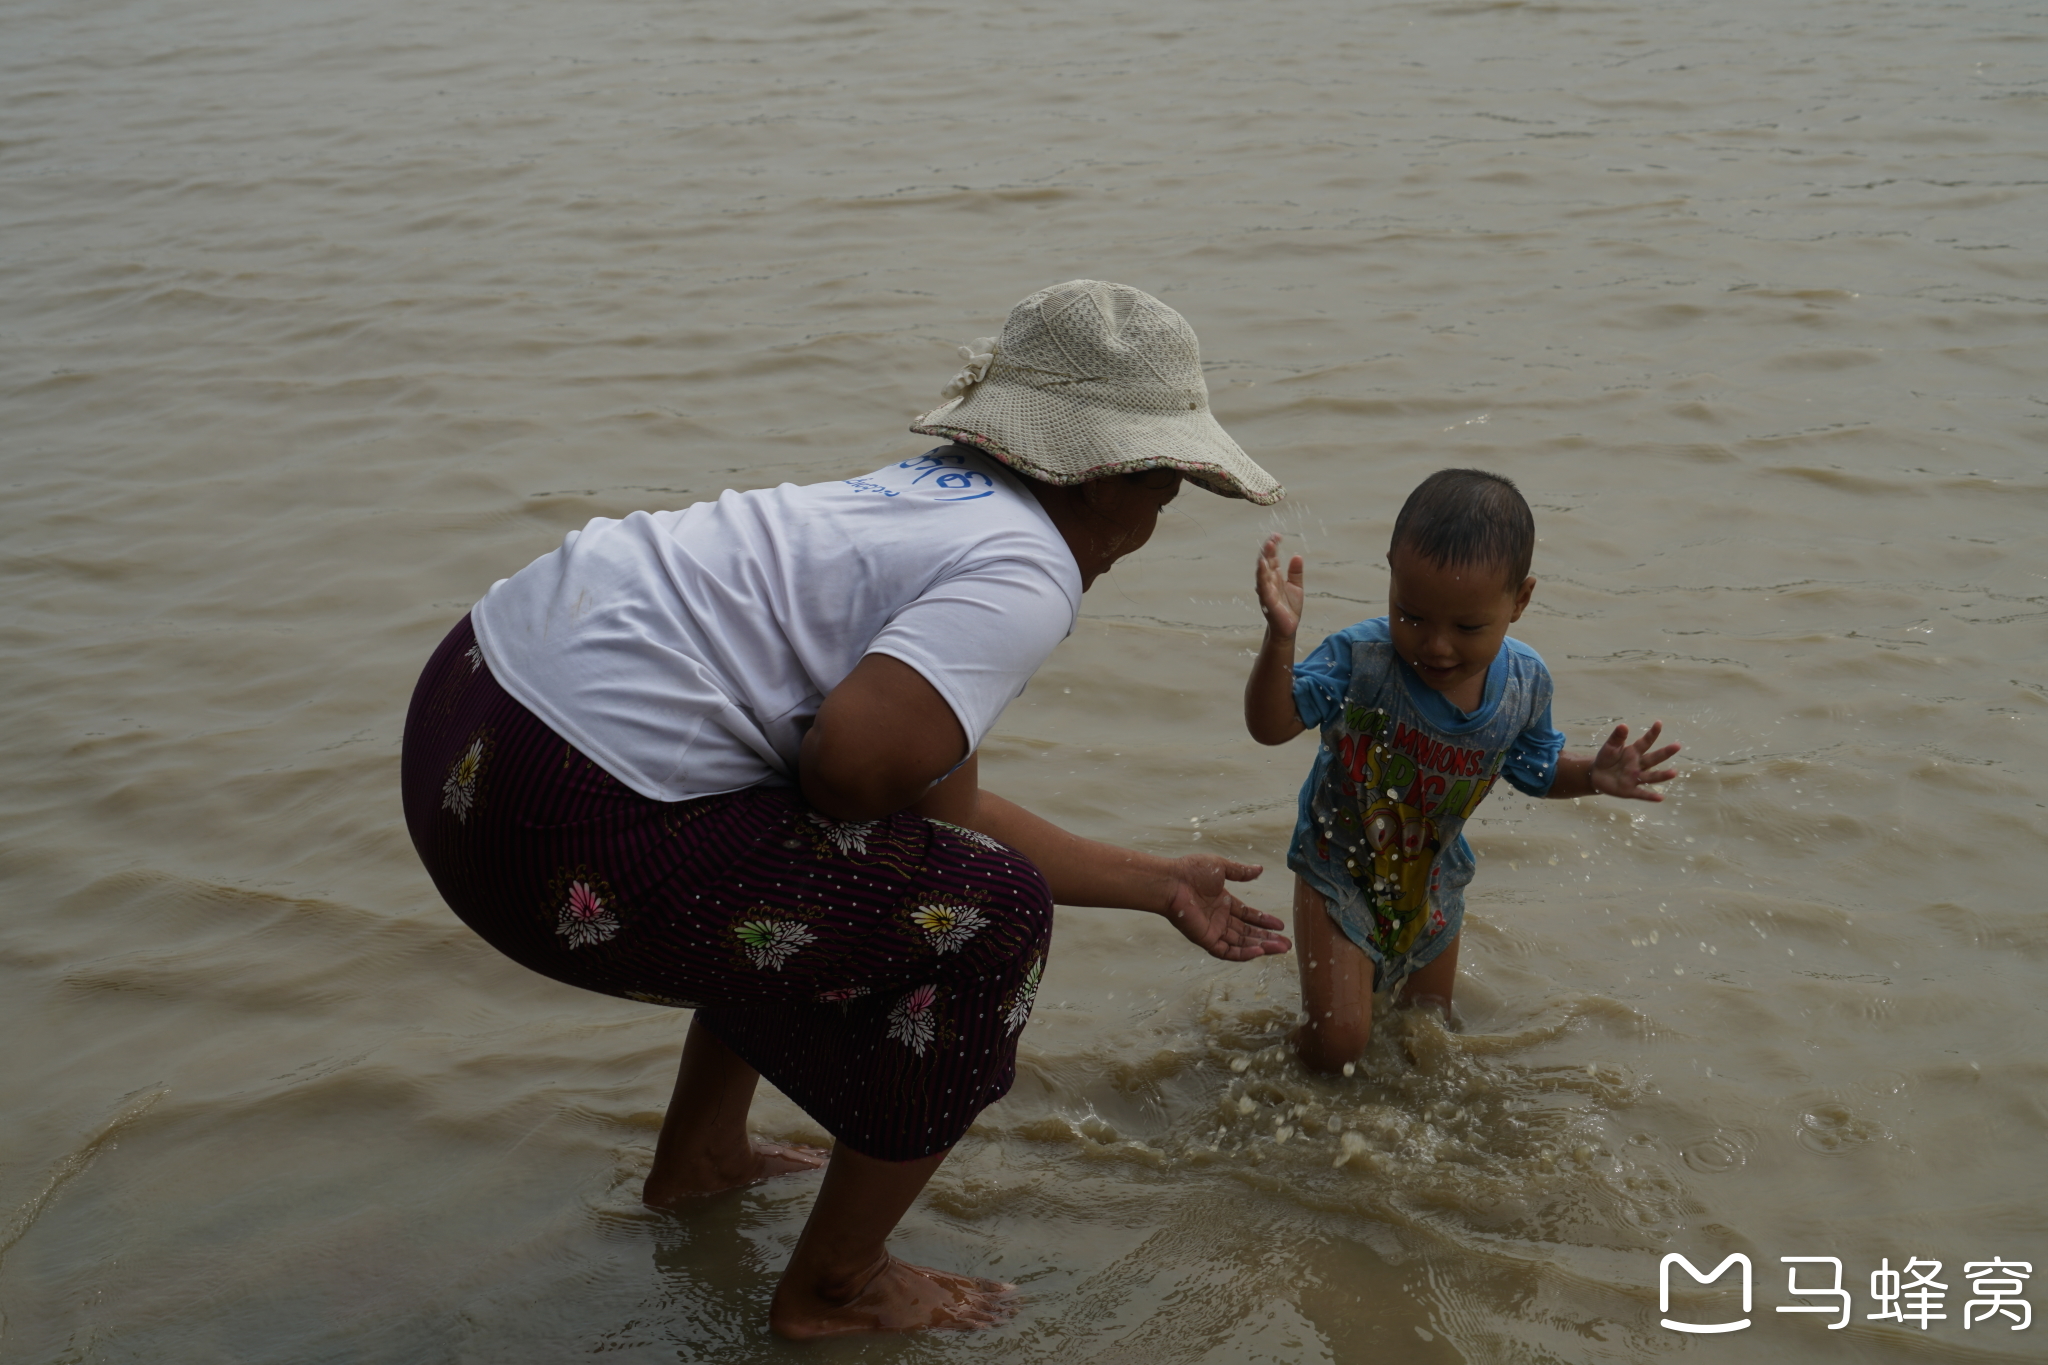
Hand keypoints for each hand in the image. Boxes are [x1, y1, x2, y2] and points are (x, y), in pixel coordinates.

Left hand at [1159, 855, 1290, 960]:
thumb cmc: (1191, 871)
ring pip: (1241, 943)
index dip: (1264, 921)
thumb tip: (1259, 869)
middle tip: (1286, 944)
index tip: (1280, 925)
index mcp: (1223, 902)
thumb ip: (1241, 871)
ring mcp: (1213, 930)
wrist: (1173, 882)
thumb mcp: (1222, 867)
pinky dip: (1243, 953)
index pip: (1247, 915)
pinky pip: (1227, 951)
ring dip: (1261, 947)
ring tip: (1280, 948)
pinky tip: (1260, 951)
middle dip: (1268, 938)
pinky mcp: (1206, 939)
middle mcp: (1219, 918)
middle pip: (1248, 932)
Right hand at [1255, 534, 1304, 641]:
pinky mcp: (1267, 600)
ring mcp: (1266, 590)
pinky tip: (1263, 565)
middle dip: (1267, 549)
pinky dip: (1262, 575)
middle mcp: (1268, 581)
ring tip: (1268, 546)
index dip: (1273, 546)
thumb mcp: (1296, 586)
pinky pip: (1263, 585)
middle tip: (1272, 537)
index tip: (1277, 535)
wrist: (1288, 628)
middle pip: (1265, 561)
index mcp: (1274, 577)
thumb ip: (1295, 572)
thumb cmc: (1289, 608)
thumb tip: (1297, 556)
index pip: (1272, 558)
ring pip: (1262, 571)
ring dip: (1264, 558)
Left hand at [1587, 720, 1680, 800]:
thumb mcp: (1610, 747)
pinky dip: (1650, 796)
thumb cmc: (1607, 758)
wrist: (1596, 775)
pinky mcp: (1630, 790)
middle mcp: (1638, 765)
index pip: (1645, 742)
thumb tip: (1623, 725)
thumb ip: (1617, 738)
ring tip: (1674, 772)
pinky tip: (1660, 798)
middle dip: (1665, 753)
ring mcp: (1635, 778)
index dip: (1651, 733)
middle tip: (1677, 746)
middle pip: (1653, 759)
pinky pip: (1641, 793)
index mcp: (1634, 752)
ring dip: (1662, 775)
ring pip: (1651, 777)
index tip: (1659, 723)